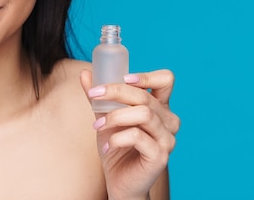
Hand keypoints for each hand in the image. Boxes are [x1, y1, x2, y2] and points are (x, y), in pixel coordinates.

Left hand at [80, 69, 179, 199]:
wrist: (118, 180)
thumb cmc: (116, 146)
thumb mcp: (105, 116)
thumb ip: (99, 97)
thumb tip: (85, 73)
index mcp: (159, 107)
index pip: (165, 80)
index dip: (147, 76)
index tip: (123, 77)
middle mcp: (168, 120)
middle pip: (145, 96)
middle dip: (115, 91)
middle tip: (93, 95)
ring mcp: (166, 138)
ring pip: (143, 113)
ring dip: (114, 116)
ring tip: (97, 125)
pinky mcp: (160, 155)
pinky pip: (137, 136)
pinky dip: (117, 137)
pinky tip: (107, 145)